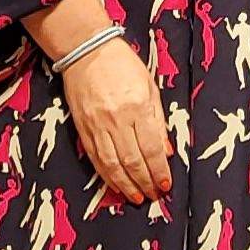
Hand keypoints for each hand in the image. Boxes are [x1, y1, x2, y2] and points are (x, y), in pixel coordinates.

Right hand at [57, 40, 173, 205]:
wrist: (87, 51)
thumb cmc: (123, 65)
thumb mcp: (150, 87)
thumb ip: (159, 121)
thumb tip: (167, 152)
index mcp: (137, 106)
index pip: (151, 148)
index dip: (159, 171)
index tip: (165, 185)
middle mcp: (117, 119)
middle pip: (133, 160)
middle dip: (145, 182)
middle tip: (153, 196)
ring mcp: (97, 125)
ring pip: (112, 164)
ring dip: (126, 185)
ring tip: (136, 198)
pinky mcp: (83, 128)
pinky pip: (96, 158)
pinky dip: (107, 175)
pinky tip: (116, 185)